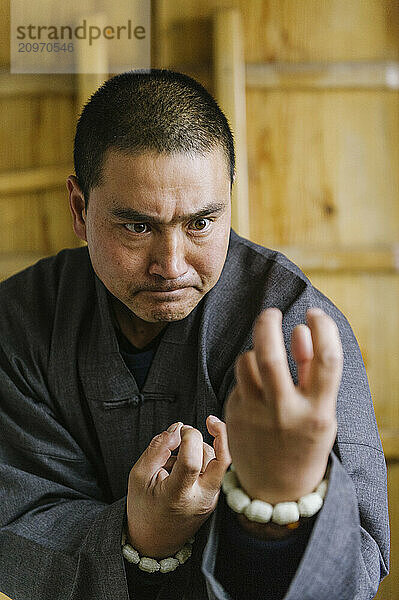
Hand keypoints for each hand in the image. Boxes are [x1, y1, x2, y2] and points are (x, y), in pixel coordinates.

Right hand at [126, 416, 230, 558]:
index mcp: (178, 496)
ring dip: (200, 448)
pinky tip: (183, 465)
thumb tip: (178, 427)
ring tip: (174, 458)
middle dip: (202, 437)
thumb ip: (157, 448)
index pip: (193, 460)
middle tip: (182, 433)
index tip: (179, 430)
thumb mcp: (138, 476)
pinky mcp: (215, 497)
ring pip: (217, 460)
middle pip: (219, 457)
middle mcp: (201, 498)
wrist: (154, 542)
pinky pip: (216, 468)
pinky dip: (202, 458)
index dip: (189, 437)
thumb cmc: (143, 508)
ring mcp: (211, 499)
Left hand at [224, 307, 342, 503]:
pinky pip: (239, 381)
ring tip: (266, 358)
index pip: (326, 360)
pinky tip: (257, 388)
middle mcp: (284, 414)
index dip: (324, 329)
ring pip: (246, 363)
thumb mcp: (320, 410)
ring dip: (256, 350)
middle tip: (271, 313)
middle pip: (270, 355)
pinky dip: (249, 375)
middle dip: (268, 324)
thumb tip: (300, 329)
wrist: (276, 490)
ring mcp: (255, 417)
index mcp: (317, 413)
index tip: (315, 314)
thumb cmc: (304, 441)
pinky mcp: (233, 417)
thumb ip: (312, 370)